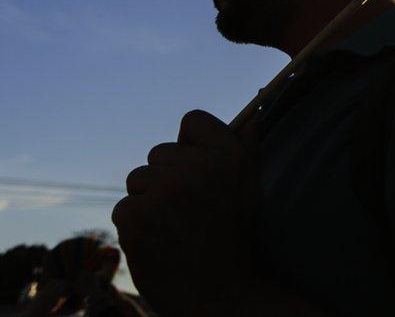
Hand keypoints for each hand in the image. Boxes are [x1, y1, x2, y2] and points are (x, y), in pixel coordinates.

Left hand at [112, 110, 260, 315]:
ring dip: (148, 202)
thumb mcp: (251, 191)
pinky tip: (158, 243)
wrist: (220, 297)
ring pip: (137, 180)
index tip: (198, 171)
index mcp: (228, 155)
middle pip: (158, 153)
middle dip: (167, 177)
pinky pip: (123, 207)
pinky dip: (135, 226)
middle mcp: (197, 168)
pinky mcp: (136, 217)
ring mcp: (164, 192)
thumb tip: (252, 116)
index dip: (191, 146)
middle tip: (188, 211)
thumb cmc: (235, 241)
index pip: (191, 121)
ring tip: (173, 228)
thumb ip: (248, 150)